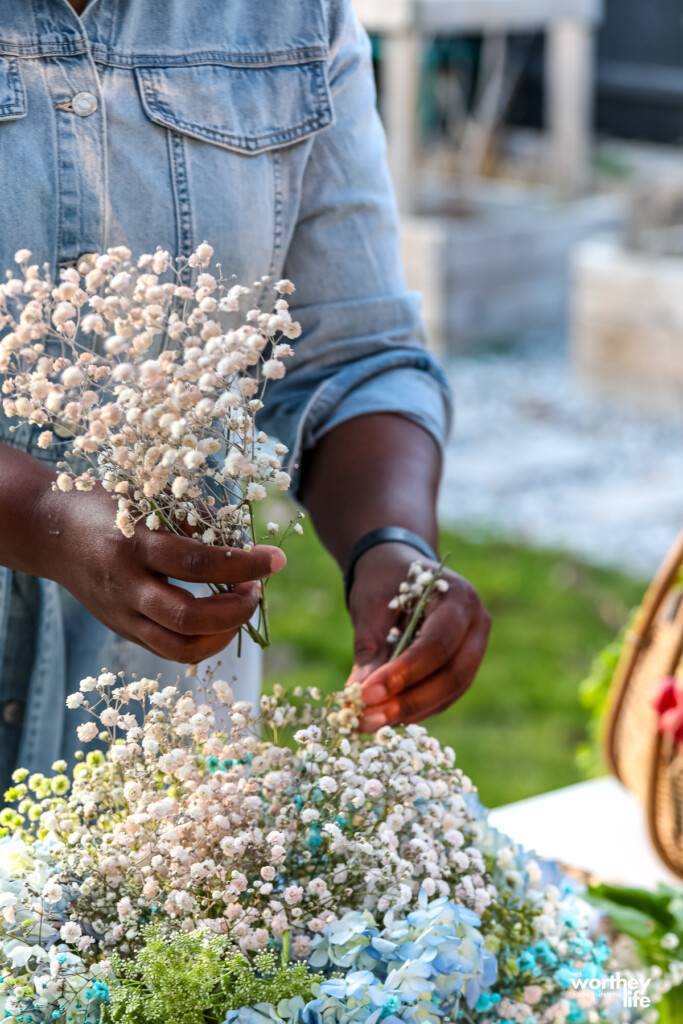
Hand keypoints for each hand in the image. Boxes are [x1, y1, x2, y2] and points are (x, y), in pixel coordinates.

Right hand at [41, 482, 285, 662]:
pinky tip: (221, 620)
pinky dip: (204, 641)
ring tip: (242, 607)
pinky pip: (169, 650)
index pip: (198, 563)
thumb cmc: (108, 505)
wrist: (51, 531)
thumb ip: (192, 518)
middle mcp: (126, 586)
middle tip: (257, 589)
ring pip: (179, 647)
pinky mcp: (123, 631)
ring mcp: (122, 615)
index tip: (276, 559)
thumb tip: (243, 539)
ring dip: (224, 634)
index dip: (244, 564)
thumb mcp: (147, 497)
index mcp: (134, 544)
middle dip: (236, 610)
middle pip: (188, 617)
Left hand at [347, 543, 489, 730]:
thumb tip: (356, 696)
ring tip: (371, 722)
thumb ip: (368, 650)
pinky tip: (386, 716)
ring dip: (411, 711)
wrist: (398, 567)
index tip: (366, 694)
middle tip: (368, 718)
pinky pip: (446, 695)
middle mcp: (477, 624)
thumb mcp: (371, 607)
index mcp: (459, 597)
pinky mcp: (464, 666)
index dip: (403, 673)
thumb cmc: (384, 580)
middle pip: (452, 674)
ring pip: (451, 691)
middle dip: (409, 701)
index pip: (436, 644)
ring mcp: (476, 647)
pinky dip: (417, 708)